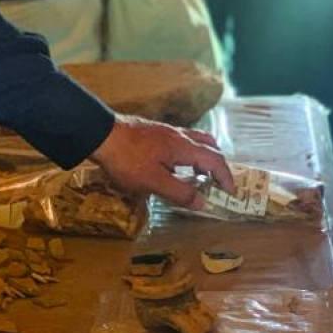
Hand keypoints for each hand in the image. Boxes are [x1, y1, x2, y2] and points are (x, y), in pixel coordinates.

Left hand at [90, 114, 232, 207]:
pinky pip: (181, 140)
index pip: (215, 160)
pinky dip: (188, 153)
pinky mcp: (153, 131)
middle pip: (209, 146)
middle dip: (218, 164)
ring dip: (203, 156)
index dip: (226, 176)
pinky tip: (175, 165)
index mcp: (183, 147)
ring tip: (200, 174)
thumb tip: (203, 202)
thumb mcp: (153, 182)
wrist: (100, 134)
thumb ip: (179, 192)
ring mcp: (165, 131)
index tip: (231, 191)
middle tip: (219, 182)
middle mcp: (179, 135)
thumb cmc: (127, 160)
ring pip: (194, 140)